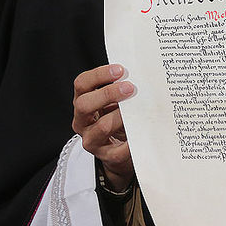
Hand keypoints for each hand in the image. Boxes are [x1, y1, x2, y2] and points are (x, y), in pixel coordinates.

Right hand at [72, 64, 135, 190]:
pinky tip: (143, 134)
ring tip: (139, 110)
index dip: (99, 75)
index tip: (120, 69)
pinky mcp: (106, 156)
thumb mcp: (115, 103)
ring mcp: (92, 140)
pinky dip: (131, 143)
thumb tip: (142, 74)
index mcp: (83, 103)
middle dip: (108, 94)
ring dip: (121, 116)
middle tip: (130, 88)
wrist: (119, 152)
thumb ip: (122, 91)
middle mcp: (82, 121)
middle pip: (84, 104)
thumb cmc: (118, 120)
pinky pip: (118, 151)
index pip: (81, 84)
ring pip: (102, 127)